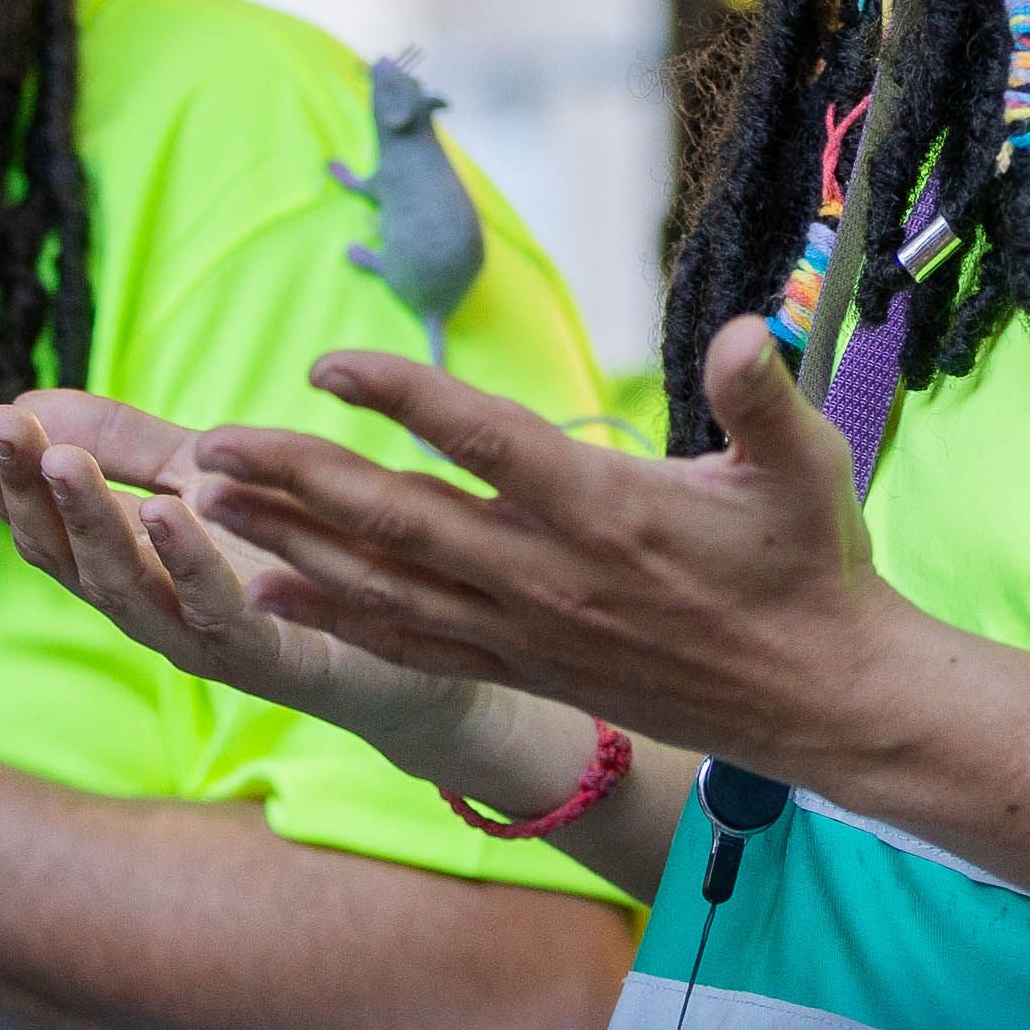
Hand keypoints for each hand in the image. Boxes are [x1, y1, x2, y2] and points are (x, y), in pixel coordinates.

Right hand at [0, 390, 477, 756]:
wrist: (407, 643)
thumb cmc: (292, 558)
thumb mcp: (205, 481)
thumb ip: (125, 447)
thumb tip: (26, 397)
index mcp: (126, 564)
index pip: (40, 517)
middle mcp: (147, 608)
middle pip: (64, 553)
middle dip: (23, 488)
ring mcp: (199, 639)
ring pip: (123, 586)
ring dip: (86, 521)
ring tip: (56, 458)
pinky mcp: (266, 657)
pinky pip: (216, 611)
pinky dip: (188, 563)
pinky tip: (170, 511)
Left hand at [170, 321, 888, 779]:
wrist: (820, 700)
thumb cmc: (811, 569)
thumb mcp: (808, 467)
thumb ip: (766, 396)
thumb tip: (749, 329)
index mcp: (605, 509)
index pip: (482, 438)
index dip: (400, 395)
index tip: (327, 361)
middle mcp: (548, 574)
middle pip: (399, 517)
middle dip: (297, 478)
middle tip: (211, 442)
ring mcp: (528, 630)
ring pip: (386, 583)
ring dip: (291, 543)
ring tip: (210, 504)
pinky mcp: (525, 668)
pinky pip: (409, 643)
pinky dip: (334, 618)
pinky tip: (268, 593)